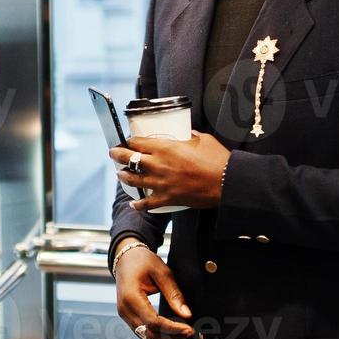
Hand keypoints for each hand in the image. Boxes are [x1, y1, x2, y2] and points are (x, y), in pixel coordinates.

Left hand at [109, 131, 230, 211]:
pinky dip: (138, 204)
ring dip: (123, 176)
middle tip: (113, 153)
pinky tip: (134, 204)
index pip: (138, 142)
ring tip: (119, 174)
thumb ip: (191, 136)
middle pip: (129, 159)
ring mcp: (161, 183)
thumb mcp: (203, 139)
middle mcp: (158, 164)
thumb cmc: (217, 160)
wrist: (225, 183)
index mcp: (165, 147)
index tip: (126, 141)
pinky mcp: (167, 198)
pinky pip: (147, 203)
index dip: (128, 141)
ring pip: (133, 180)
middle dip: (117, 155)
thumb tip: (188, 134)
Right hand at [113, 243, 194, 338]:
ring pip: (145, 336)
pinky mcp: (127, 316)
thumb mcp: (162, 272)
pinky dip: (158, 333)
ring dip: (164, 338)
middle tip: (189, 332)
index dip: (172, 328)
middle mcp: (124, 309)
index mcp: (131, 297)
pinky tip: (171, 329)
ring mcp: (124, 314)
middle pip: (149, 334)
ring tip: (182, 331)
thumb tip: (187, 315)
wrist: (125, 258)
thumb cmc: (143, 261)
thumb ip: (174, 294)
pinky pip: (142, 331)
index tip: (189, 329)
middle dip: (170, 337)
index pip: (153, 322)